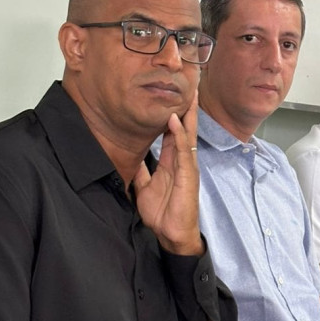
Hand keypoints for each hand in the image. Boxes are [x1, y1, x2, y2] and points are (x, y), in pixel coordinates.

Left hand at [134, 94, 202, 255]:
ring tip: (187, 96)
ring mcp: (187, 166)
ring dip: (187, 115)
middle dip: (186, 108)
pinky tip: (175, 121)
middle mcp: (182, 161)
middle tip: (188, 86)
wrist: (172, 234)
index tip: (172, 97)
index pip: (173, 133)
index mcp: (172, 162)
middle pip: (184, 129)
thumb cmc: (163, 213)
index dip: (173, 115)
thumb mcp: (144, 187)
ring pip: (187, 135)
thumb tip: (131, 156)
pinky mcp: (188, 174)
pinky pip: (184, 150)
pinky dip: (180, 135)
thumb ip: (141, 170)